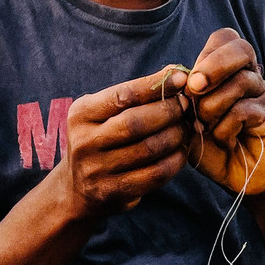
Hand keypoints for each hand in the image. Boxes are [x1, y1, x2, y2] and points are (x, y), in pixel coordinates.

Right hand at [60, 68, 191, 215]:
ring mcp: (97, 170)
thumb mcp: (103, 113)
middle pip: (136, 123)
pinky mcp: (112, 192)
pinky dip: (174, 161)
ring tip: (187, 127)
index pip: (122, 95)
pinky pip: (154, 174)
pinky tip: (182, 151)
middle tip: (186, 105)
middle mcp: (84, 142)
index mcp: (81, 114)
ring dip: (176, 136)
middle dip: (168, 111)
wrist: (77, 189)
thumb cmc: (100, 140)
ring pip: (149, 149)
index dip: (155, 86)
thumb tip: (175, 72)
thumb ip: (134, 95)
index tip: (181, 78)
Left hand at [181, 29, 264, 194]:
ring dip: (213, 106)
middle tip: (195, 89)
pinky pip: (243, 111)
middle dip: (214, 66)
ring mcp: (263, 94)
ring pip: (240, 82)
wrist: (234, 175)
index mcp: (230, 69)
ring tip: (205, 127)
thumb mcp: (187, 118)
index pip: (226, 38)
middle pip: (242, 49)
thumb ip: (184, 97)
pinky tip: (223, 141)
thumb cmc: (209, 144)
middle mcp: (251, 76)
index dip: (208, 53)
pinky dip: (224, 128)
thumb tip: (184, 78)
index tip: (189, 81)